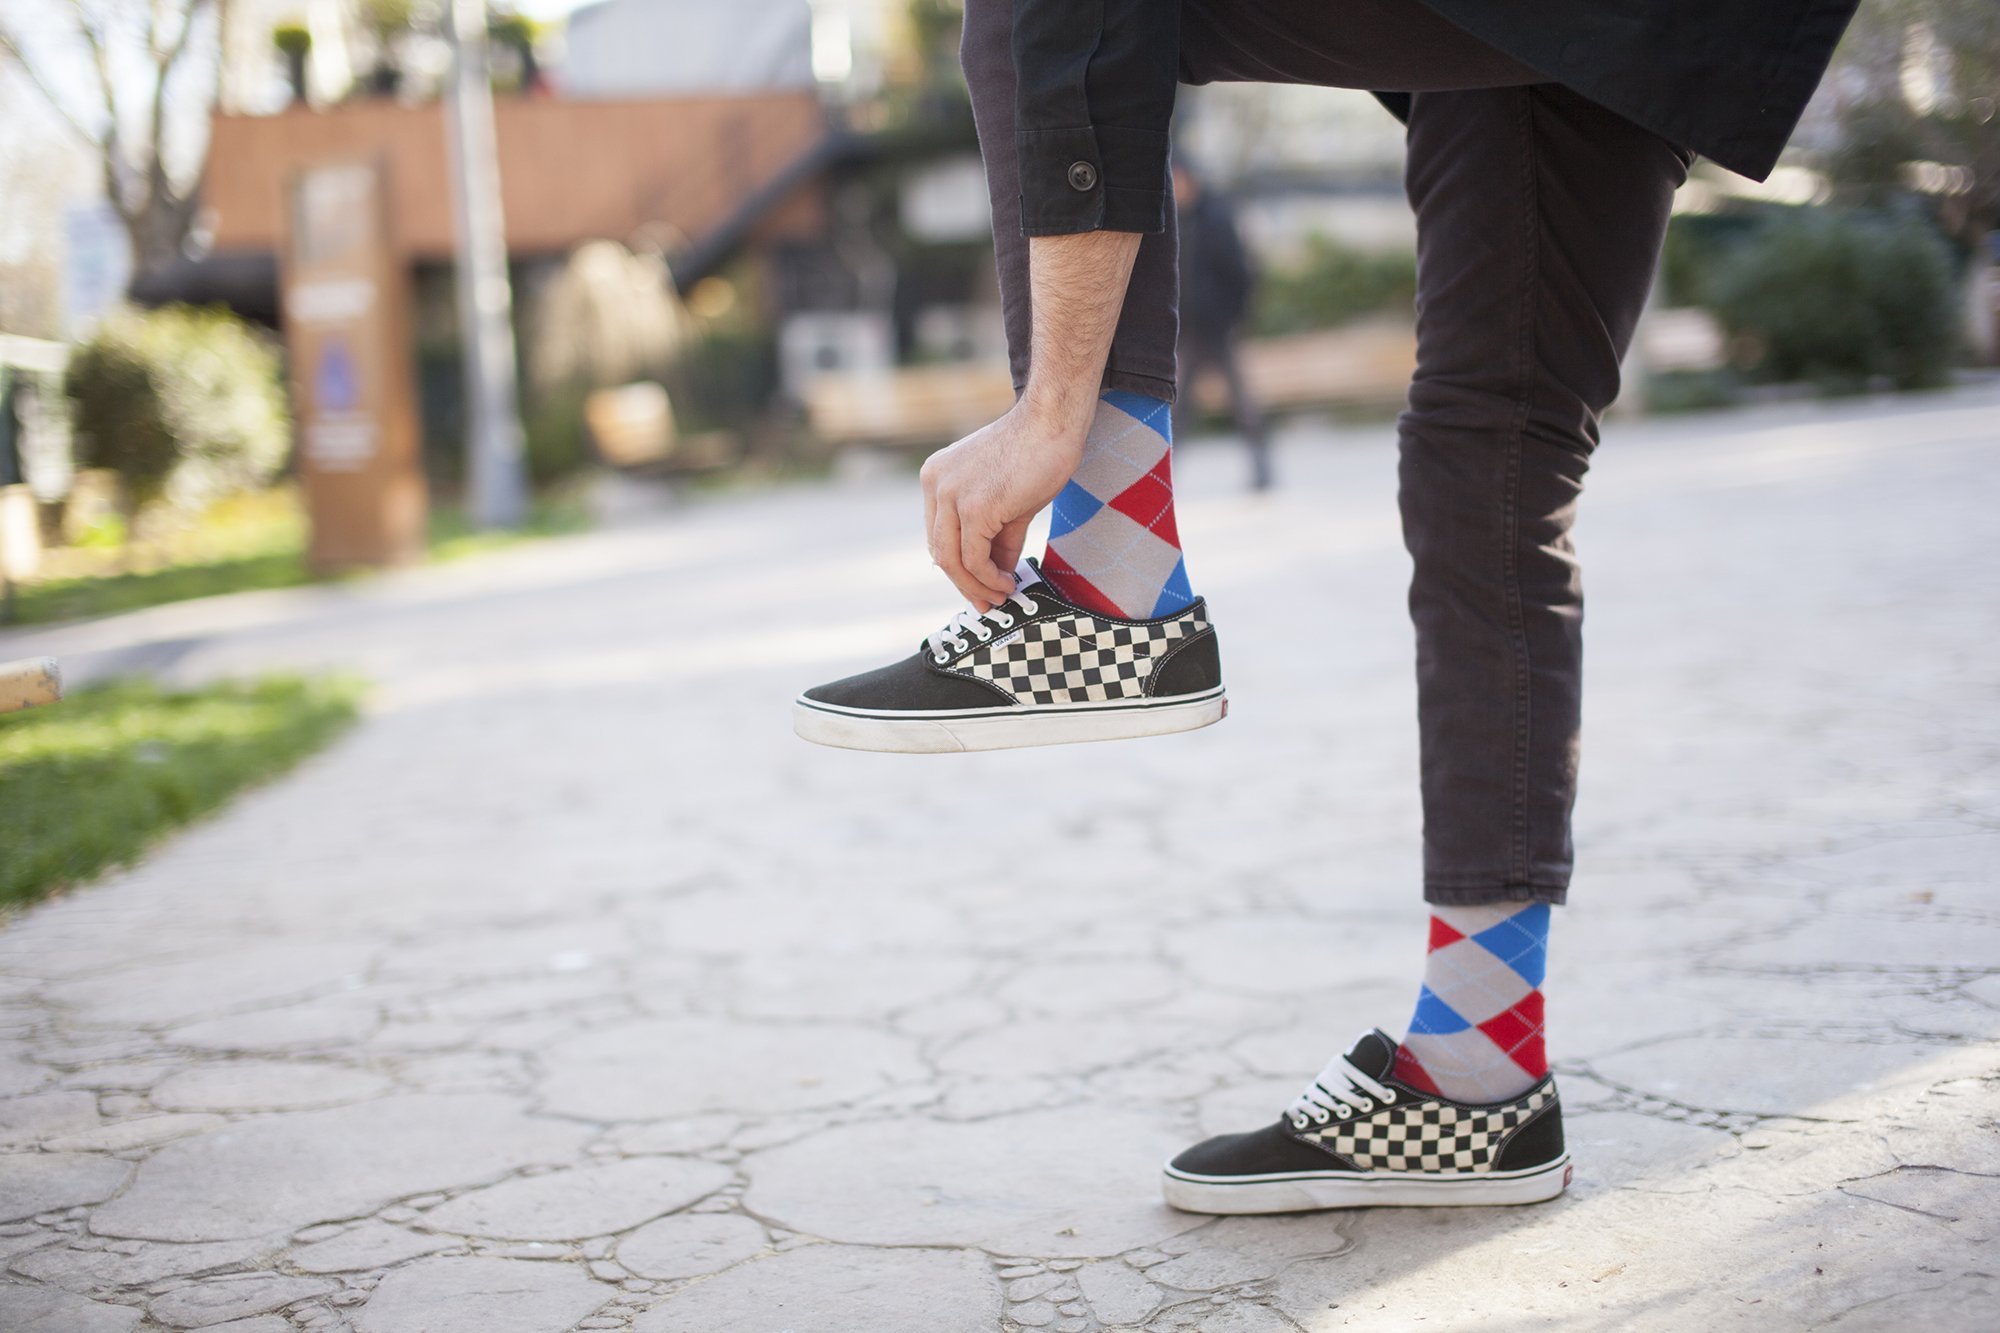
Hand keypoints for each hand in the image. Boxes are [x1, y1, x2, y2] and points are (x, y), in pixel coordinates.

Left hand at [921, 399, 1087, 609]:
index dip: (957, 566)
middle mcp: (935, 484)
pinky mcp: (974, 507)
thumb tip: (999, 576)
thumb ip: (996, 536)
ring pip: (951, 560)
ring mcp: (951, 495)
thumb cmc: (1036, 453)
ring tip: (1002, 596)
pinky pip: (974, 558)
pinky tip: (1008, 582)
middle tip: (988, 602)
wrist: (1053, 422)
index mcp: (936, 477)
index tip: (979, 585)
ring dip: (977, 586)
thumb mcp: (1006, 500)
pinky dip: (990, 578)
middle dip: (965, 583)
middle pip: (939, 551)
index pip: (937, 535)